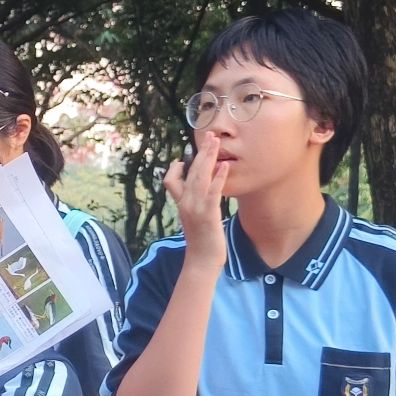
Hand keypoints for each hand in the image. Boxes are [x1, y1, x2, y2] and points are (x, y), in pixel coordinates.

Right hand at [163, 136, 228, 266]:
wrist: (201, 260)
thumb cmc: (201, 242)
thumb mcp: (194, 220)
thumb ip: (195, 205)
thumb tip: (201, 195)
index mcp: (181, 204)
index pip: (171, 180)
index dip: (176, 168)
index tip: (184, 159)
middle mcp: (185, 203)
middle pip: (190, 172)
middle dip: (201, 152)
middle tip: (209, 135)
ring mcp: (195, 208)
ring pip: (200, 176)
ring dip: (209, 157)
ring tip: (216, 142)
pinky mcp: (208, 213)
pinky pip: (213, 191)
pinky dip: (218, 177)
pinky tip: (225, 166)